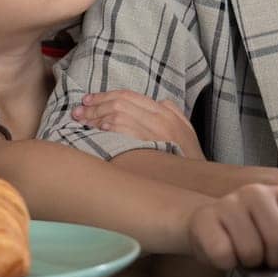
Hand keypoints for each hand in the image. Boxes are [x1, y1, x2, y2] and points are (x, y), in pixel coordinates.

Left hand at [70, 90, 204, 159]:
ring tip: (81, 120)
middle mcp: (160, 117)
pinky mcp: (150, 145)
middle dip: (96, 105)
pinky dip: (110, 127)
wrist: (198, 180)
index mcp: (165, 111)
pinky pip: (125, 131)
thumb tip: (160, 102)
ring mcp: (154, 131)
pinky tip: (98, 129)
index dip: (105, 96)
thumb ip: (173, 112)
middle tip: (78, 110)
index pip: (129, 96)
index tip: (88, 99)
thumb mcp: (185, 128)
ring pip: (119, 115)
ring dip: (97, 116)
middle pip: (120, 103)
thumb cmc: (189, 156)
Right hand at [187, 183, 277, 270]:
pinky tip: (226, 256)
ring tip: (246, 257)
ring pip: (250, 250)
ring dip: (249, 263)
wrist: (209, 230)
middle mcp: (256, 192)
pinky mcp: (204, 218)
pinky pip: (222, 253)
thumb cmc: (252, 236)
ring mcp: (229, 202)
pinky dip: (226, 264)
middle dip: (273, 260)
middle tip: (266, 260)